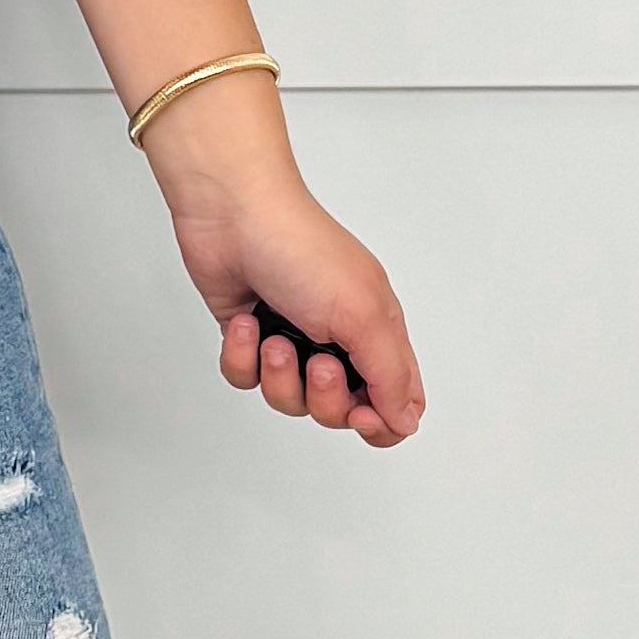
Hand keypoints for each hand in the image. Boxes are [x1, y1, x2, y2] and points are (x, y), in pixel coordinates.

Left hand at [149, 107, 424, 446]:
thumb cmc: (302, 251)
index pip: (394, 402)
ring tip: (274, 337)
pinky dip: (242, 357)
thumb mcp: (363, 316)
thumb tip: (407, 421)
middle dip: (324, 397)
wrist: (232, 215)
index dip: (380, 423)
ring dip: (280, 375)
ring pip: (289, 400)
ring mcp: (292, 339)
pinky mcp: (247, 338)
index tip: (362, 415)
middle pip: (339, 412)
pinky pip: (246, 378)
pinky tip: (246, 323)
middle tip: (319, 362)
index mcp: (378, 332)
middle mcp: (338, 340)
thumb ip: (390, 376)